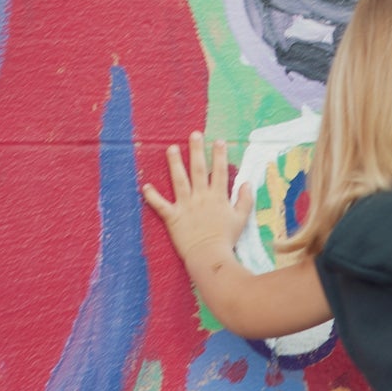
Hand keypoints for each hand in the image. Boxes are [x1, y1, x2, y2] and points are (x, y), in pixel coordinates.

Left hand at [143, 131, 251, 266]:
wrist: (210, 256)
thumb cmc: (226, 239)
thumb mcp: (241, 219)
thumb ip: (244, 200)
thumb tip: (246, 183)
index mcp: (218, 197)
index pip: (220, 172)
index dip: (219, 156)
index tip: (219, 141)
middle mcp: (201, 197)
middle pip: (199, 170)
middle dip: (197, 151)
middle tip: (194, 134)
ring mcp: (186, 206)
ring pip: (179, 181)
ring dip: (175, 164)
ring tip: (171, 148)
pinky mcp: (174, 217)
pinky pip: (161, 205)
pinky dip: (152, 197)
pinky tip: (145, 186)